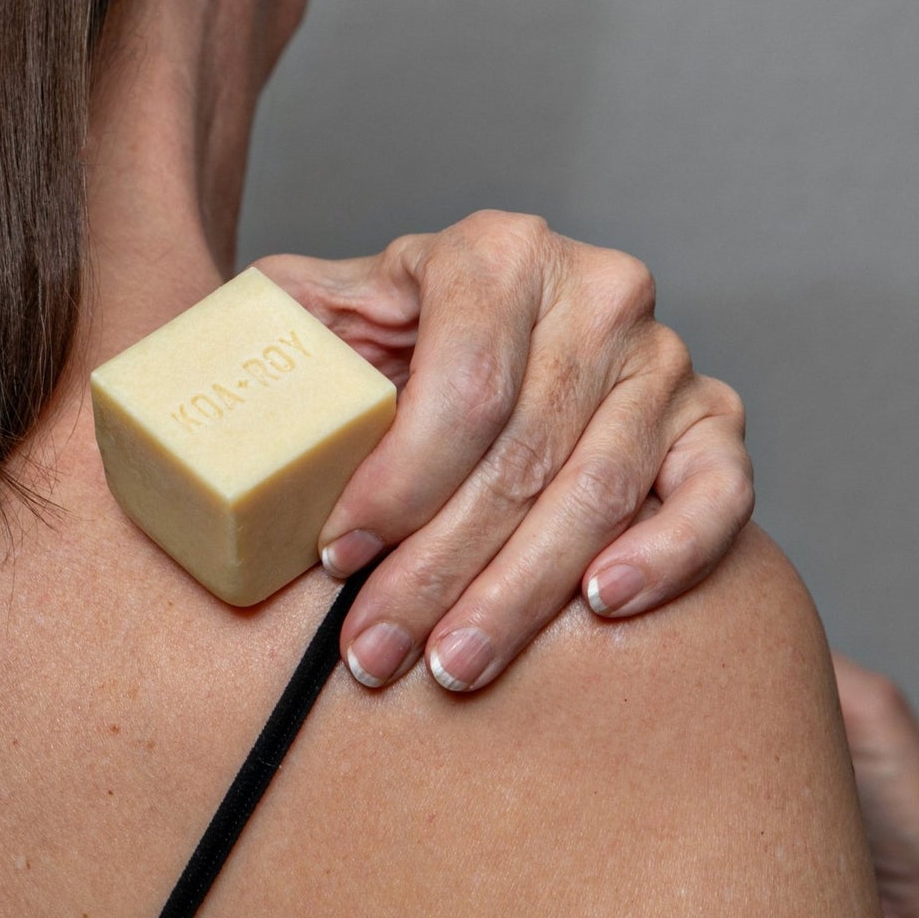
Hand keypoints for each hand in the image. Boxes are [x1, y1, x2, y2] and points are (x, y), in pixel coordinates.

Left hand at [253, 210, 752, 691]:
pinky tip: (603, 605)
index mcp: (498, 252)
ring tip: (452, 665)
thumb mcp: (332, 305)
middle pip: (519, 456)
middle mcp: (596, 294)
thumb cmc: (400, 333)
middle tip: (373, 651)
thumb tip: (200, 382)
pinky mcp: (715, 420)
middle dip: (436, 570)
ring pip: (597, 494)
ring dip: (520, 594)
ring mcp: (663, 360)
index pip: (461, 387)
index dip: (398, 484)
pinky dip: (669, 555)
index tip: (338, 557)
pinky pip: (719, 496)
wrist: (505, 327)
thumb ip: (281, 325)